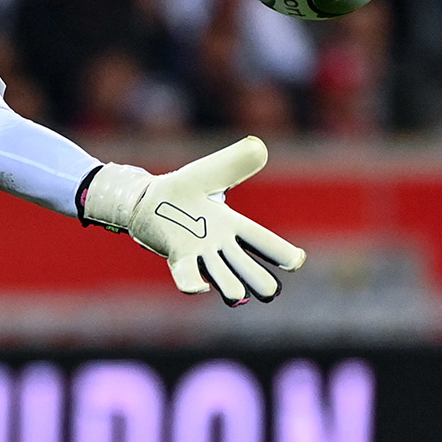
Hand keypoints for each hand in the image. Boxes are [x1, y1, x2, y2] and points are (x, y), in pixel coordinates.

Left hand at [79, 136, 306, 304]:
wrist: (145, 200)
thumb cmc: (182, 188)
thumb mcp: (210, 172)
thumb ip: (235, 162)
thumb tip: (260, 147)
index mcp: (232, 225)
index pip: (264, 241)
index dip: (283, 254)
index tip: (295, 261)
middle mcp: (220, 244)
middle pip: (249, 269)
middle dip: (261, 282)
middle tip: (270, 291)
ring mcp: (199, 254)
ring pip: (223, 279)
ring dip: (232, 288)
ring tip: (238, 294)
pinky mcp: (177, 257)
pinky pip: (187, 277)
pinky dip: (194, 285)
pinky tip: (200, 287)